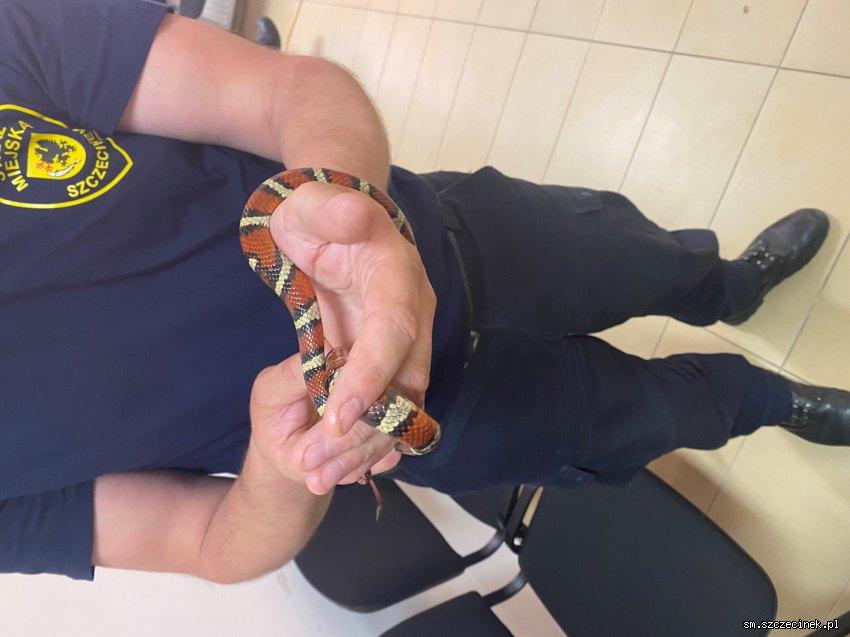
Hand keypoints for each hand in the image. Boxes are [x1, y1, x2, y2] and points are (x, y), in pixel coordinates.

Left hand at [268, 179, 436, 493]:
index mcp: (399, 278)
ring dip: (363, 445)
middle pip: (404, 382)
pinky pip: (388, 406)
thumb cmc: (317, 213)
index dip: (373, 374)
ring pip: (398, 404)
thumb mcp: (313, 202)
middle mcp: (412, 316)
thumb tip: (353, 215)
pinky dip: (369, 440)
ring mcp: (403, 341)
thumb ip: (333, 209)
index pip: (395, 331)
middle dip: (365, 429)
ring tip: (316, 477)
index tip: (340, 414)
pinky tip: (342, 470)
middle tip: (316, 467)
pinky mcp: (387, 359)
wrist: (334, 223)